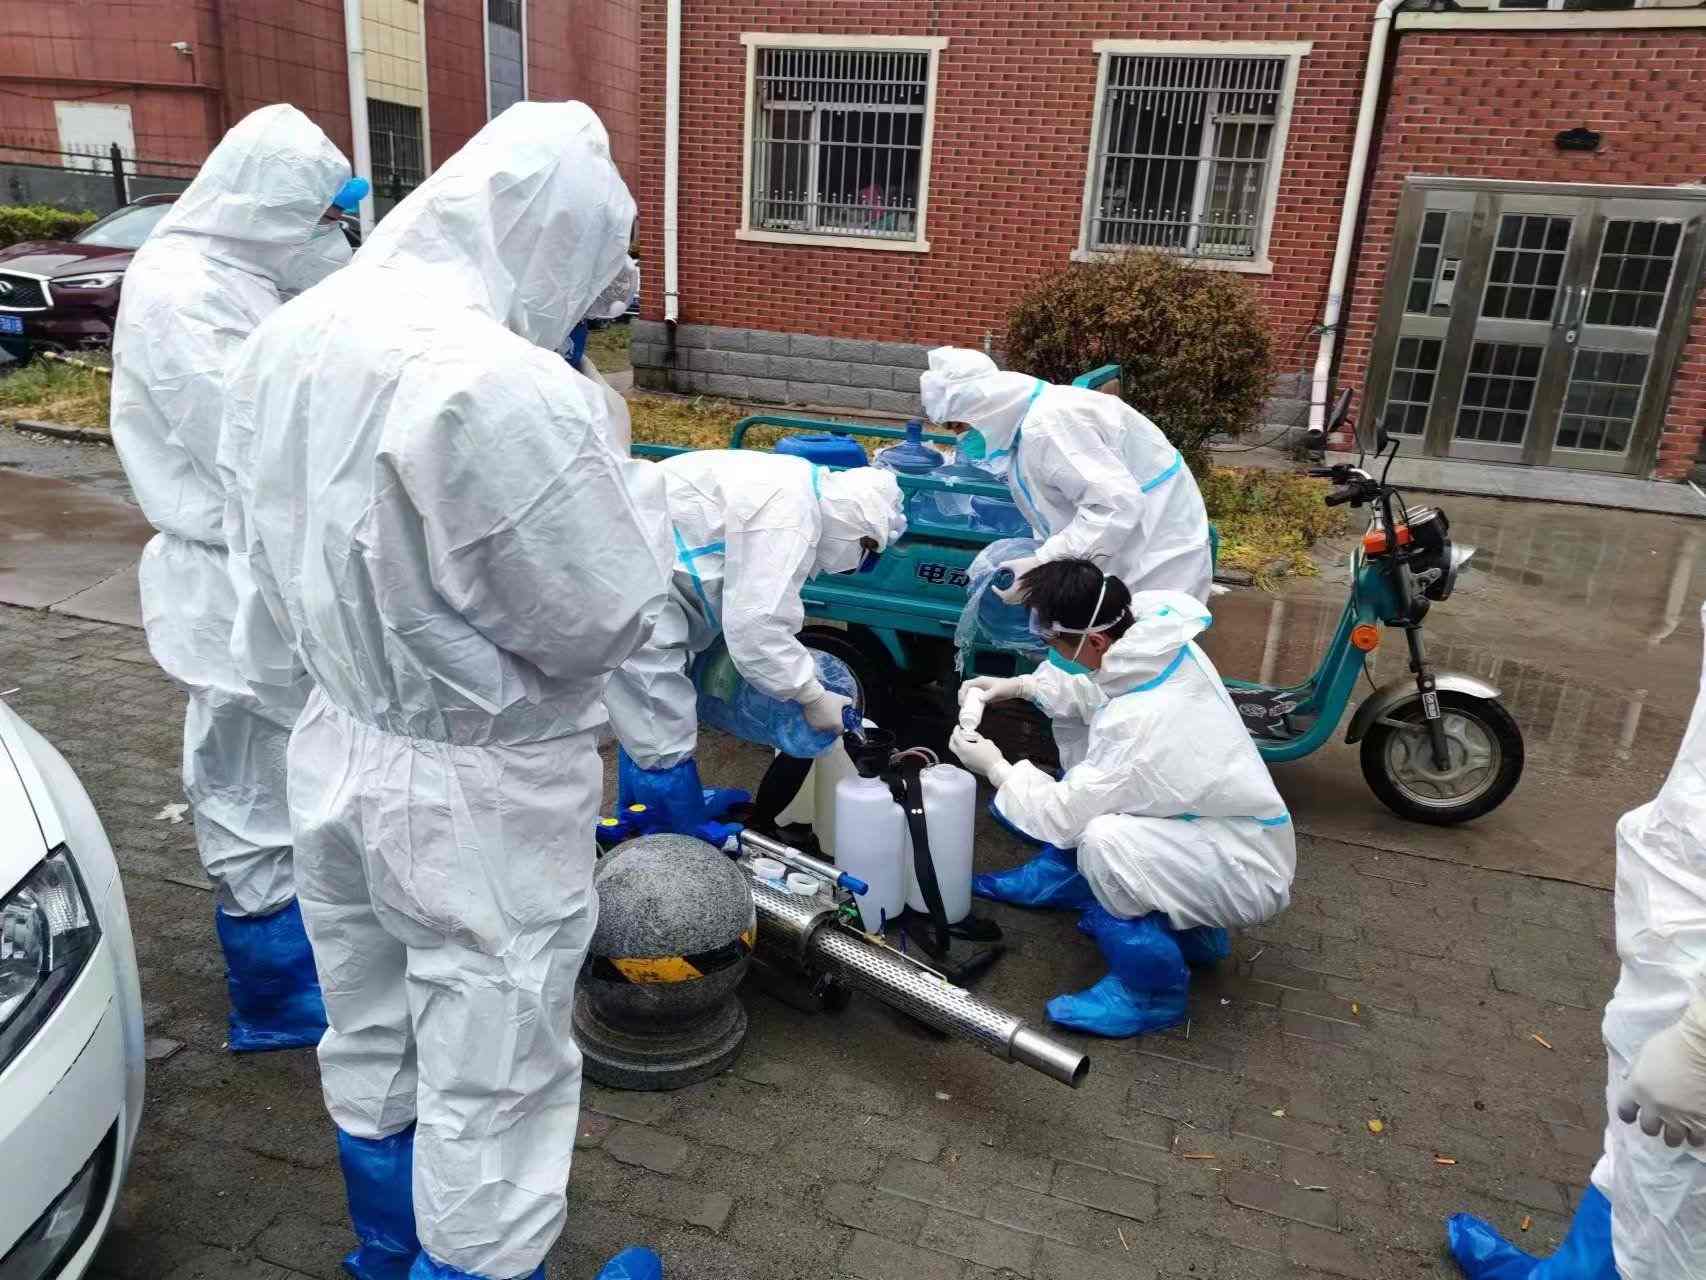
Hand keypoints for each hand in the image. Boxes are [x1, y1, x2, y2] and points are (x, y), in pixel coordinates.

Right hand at [801, 691, 853, 733]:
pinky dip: (817, 720)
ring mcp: (818, 726)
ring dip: (824, 722)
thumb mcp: (841, 699)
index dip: (841, 729)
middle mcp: (827, 727)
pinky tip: (817, 713)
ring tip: (824, 713)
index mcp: (836, 724)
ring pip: (823, 727)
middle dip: (832, 724)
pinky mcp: (811, 723)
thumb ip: (848, 702)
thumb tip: (850, 702)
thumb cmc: (828, 699)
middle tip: (832, 716)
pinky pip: (815, 724)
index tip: (841, 724)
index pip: (840, 732)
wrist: (814, 697)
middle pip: (831, 729)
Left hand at [950, 726, 1010, 785]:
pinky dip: (964, 751)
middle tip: (958, 733)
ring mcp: (964, 762)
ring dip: (959, 745)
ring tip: (967, 741)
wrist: (995, 769)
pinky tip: (971, 749)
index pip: (956, 737)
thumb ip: (977, 737)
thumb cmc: (991, 755)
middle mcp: (962, 756)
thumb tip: (974, 735)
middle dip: (953, 738)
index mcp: (964, 748)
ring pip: (957, 752)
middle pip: (951, 745)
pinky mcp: (968, 766)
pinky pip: (963, 757)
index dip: (955, 730)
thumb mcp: (985, 741)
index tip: (957, 727)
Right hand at [957, 675, 1032, 706]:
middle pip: (966, 690)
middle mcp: (979, 685)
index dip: (962, 692)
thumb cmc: (1006, 687)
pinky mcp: (985, 695)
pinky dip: (973, 704)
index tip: (962, 700)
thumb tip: (980, 699)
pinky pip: (976, 699)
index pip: (966, 684)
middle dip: (962, 697)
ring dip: (966, 701)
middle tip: (962, 707)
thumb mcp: (997, 690)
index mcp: (980, 681)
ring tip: (965, 710)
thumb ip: (989, 694)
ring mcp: (982, 690)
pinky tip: (973, 710)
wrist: (1014, 688)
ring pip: (970, 695)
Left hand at [992, 555, 1040, 603]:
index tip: (993, 586)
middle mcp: (1023, 594)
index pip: (1003, 595)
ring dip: (1009, 598)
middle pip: (1009, 600)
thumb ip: (1005, 564)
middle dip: (1002, 596)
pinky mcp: (1033, 594)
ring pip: (1016, 602)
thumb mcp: (1015, 563)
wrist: (1044, 565)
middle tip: (998, 590)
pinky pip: (1022, 600)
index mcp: (1017, 587)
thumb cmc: (1029, 563)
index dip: (996, 591)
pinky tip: (1014, 593)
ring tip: (1005, 592)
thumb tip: (998, 566)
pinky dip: (1016, 598)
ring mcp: (1028, 595)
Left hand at [1617, 999, 1705, 1146]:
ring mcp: (1679, 1117)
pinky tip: (1698, 1129)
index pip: (1625, 1111)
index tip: (1633, 1115)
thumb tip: (1626, 1077)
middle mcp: (1655, 1107)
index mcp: (1637, 1089)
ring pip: (1673, 1138)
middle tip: (1661, 1120)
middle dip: (1653, 1125)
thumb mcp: (1646, 1052)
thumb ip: (1636, 1069)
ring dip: (1675, 1134)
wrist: (1704, 1048)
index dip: (1629, 1114)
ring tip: (1681, 1128)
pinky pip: (1696, 1139)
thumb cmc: (1674, 1044)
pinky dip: (1696, 1135)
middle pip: (1648, 1128)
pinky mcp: (1702, 1123)